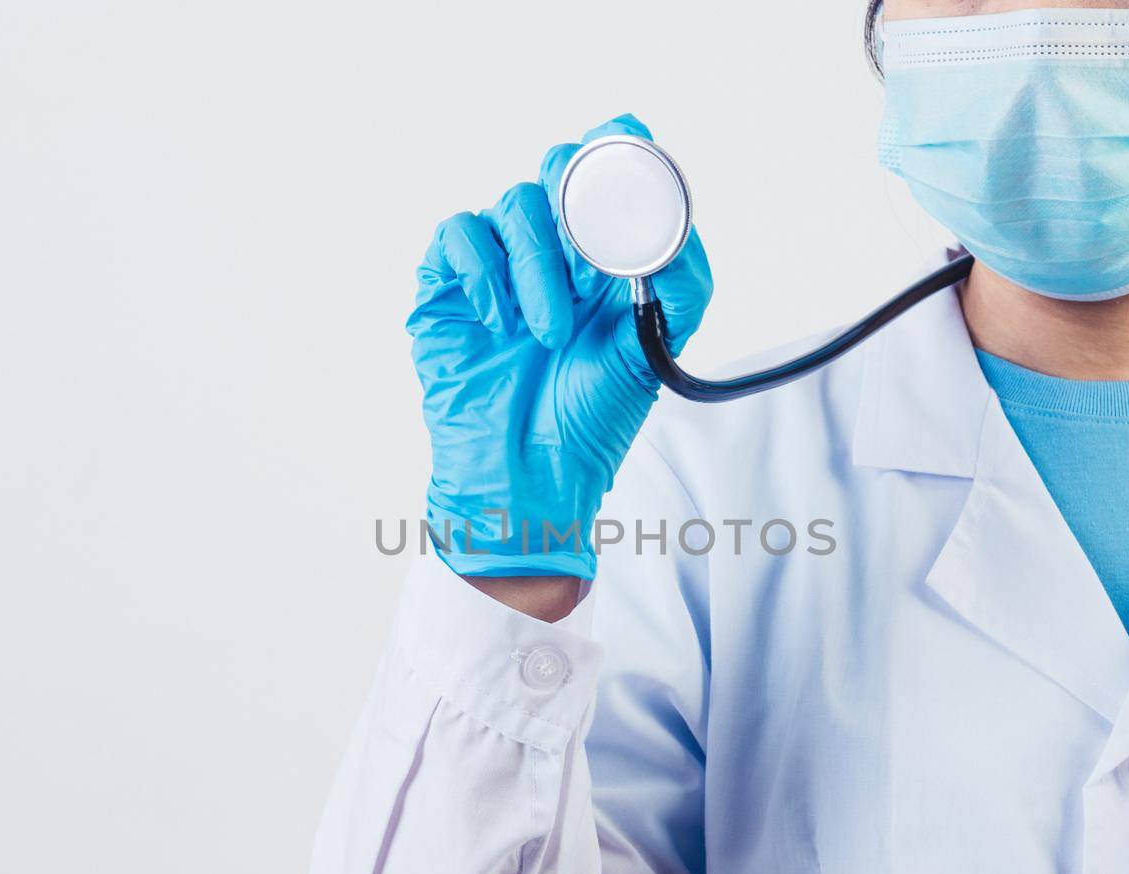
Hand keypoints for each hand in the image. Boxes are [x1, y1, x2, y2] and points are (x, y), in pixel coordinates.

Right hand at [407, 114, 713, 580]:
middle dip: (576, 199)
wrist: (529, 477)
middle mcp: (551, 250)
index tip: (630, 141)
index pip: (608, 175)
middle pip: (557, 169)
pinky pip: (460, 234)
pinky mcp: (448, 286)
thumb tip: (679, 233)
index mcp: (603, 257)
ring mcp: (498, 264)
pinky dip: (484, 268)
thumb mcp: (652, 352)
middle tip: (591, 260)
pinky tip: (500, 320)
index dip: (619, 146)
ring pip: (512, 204)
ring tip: (549, 332)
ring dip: (538, 263)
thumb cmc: (589, 420)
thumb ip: (680, 289)